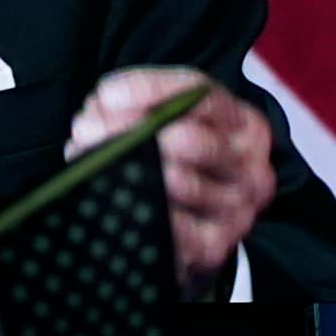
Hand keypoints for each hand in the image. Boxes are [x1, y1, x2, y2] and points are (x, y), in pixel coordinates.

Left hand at [67, 66, 271, 290]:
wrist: (193, 230)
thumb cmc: (180, 162)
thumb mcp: (172, 122)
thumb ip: (145, 101)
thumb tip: (105, 103)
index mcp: (245, 125)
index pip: (202, 95)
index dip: (151, 91)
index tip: (104, 96)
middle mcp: (250, 164)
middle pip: (193, 139)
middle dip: (132, 132)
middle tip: (85, 129)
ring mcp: (238, 207)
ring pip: (184, 183)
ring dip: (132, 172)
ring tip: (93, 163)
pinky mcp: (218, 244)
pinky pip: (180, 230)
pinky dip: (145, 213)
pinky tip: (118, 201)